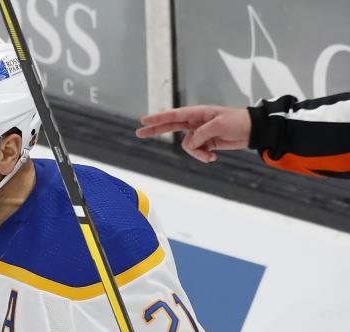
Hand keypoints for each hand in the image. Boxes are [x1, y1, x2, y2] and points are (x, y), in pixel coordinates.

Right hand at [135, 105, 251, 162]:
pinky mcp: (206, 144)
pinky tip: (214, 157)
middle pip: (170, 127)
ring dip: (197, 154)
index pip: (173, 115)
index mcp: (197, 113)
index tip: (144, 120)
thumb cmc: (238, 122)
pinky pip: (196, 153)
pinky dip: (203, 157)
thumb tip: (189, 142)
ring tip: (210, 155)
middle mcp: (195, 123)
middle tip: (139, 133)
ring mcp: (200, 134)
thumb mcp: (219, 125)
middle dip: (156, 131)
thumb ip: (200, 133)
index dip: (158, 118)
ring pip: (187, 147)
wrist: (253, 131)